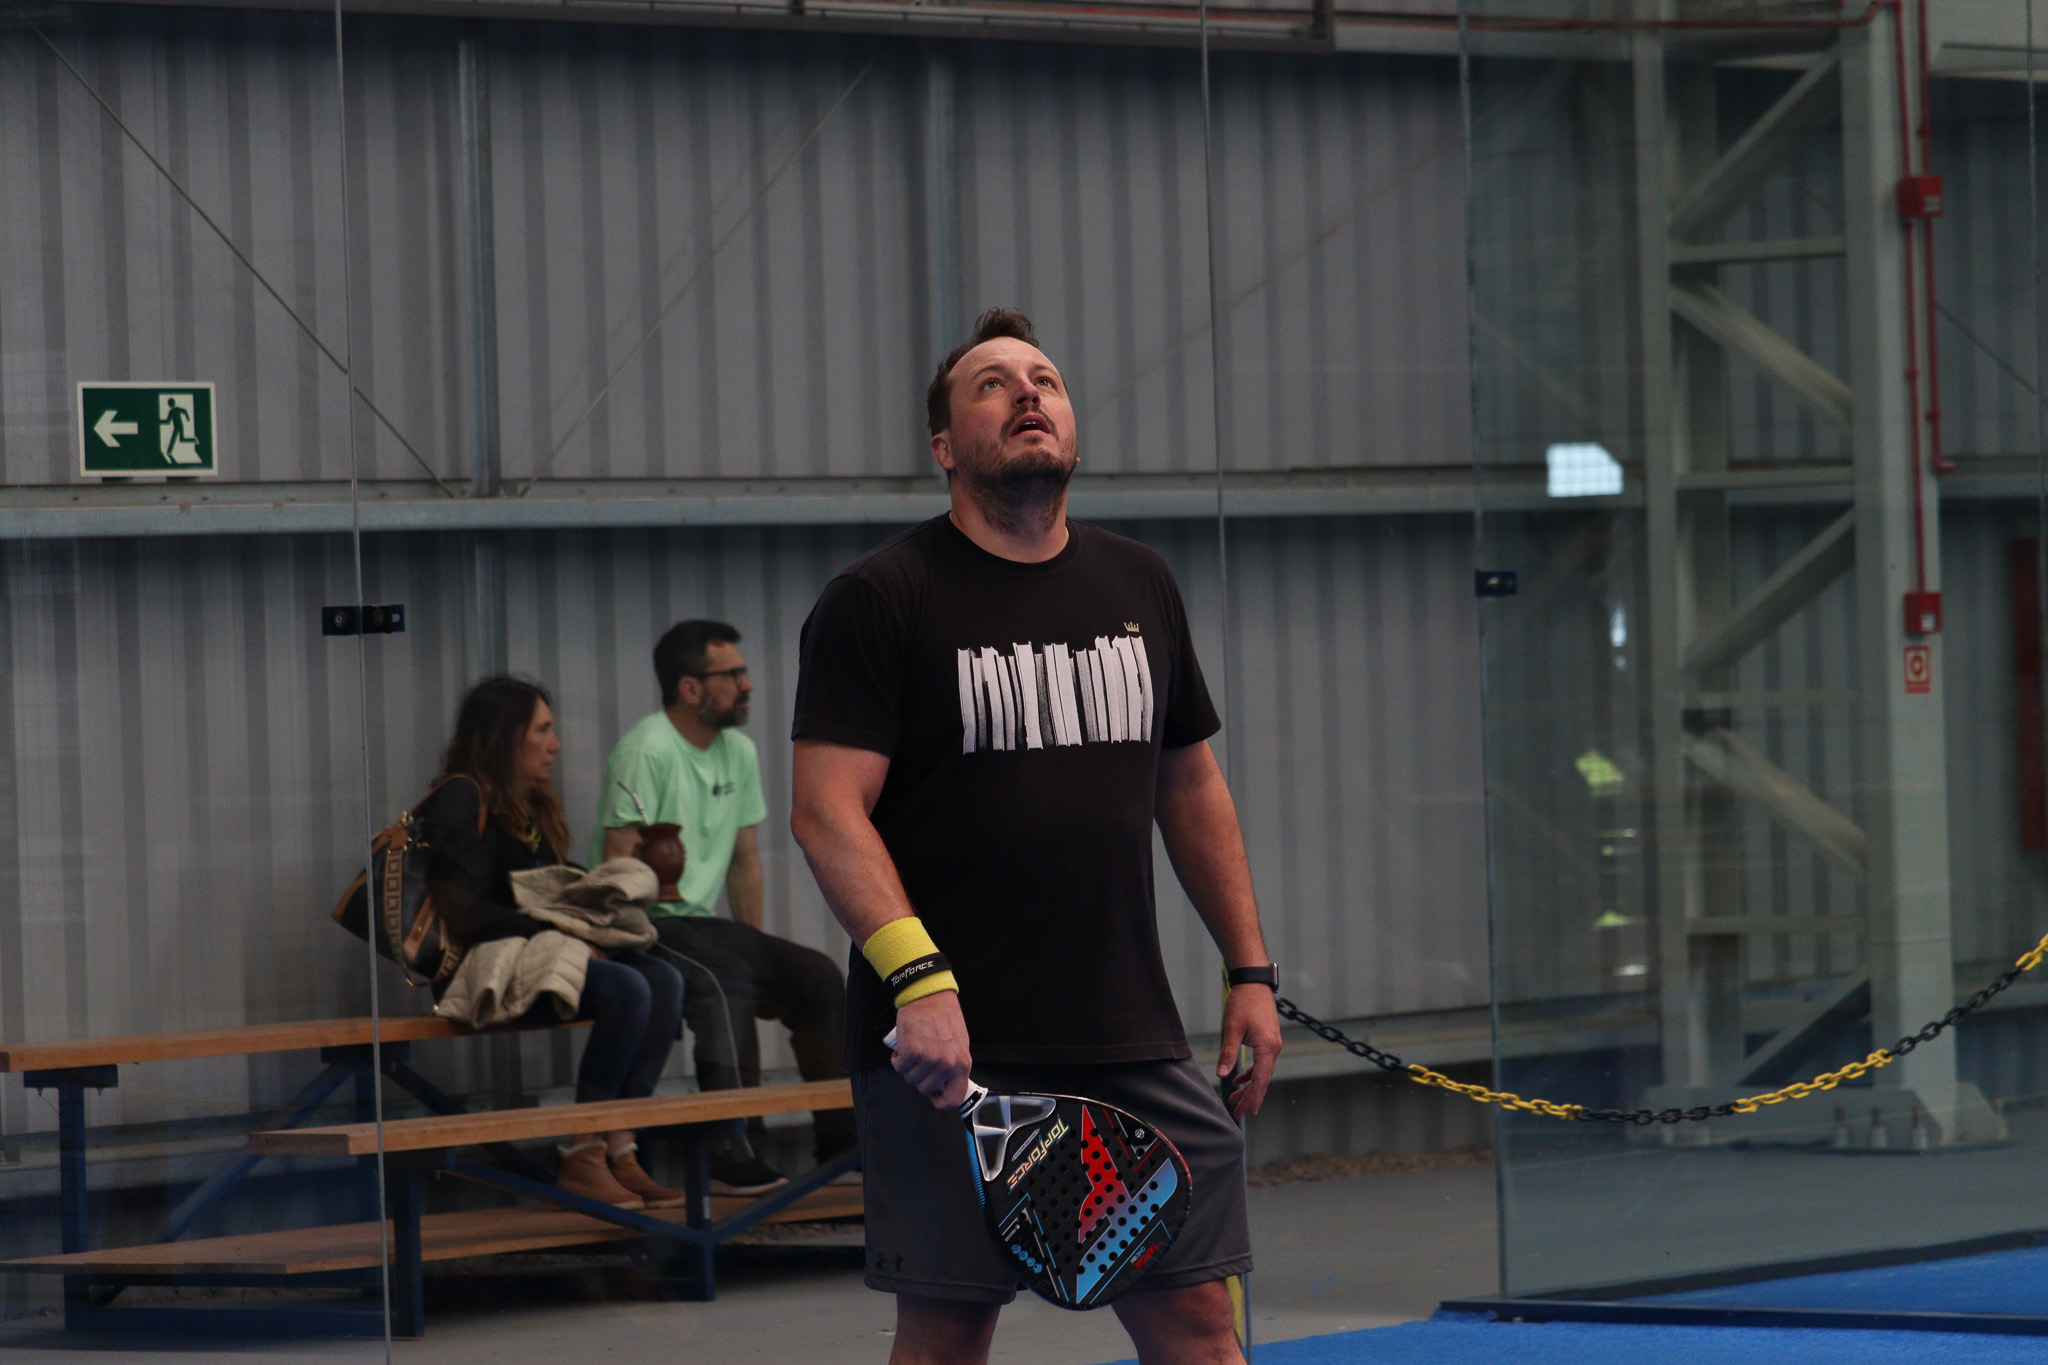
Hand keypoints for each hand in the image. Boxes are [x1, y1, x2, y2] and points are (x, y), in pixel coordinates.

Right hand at [888, 991, 973, 1108]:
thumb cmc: (944, 1016)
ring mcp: (929, 1059)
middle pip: (925, 1089)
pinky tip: (903, 1047)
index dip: (941, 1101)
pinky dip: (898, 1059)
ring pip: (911, 1078)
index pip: (954, 1099)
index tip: (933, 1095)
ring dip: (908, 1068)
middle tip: (919, 1062)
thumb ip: (954, 1065)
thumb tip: (946, 1084)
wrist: (929, 995)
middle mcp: (947, 1064)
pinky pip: (899, 1066)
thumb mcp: (959, 1043)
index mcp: (963, 1064)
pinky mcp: (911, 1052)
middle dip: (919, 1078)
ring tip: (913, 1051)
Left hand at [1217, 985, 1281, 1117]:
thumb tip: (1221, 1075)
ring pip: (1261, 1072)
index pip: (1261, 1079)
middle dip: (1250, 1096)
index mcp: (1267, 1047)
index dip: (1254, 1097)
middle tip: (1237, 1112)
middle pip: (1262, 1079)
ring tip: (1235, 1098)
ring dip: (1249, 1085)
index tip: (1247, 1112)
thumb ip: (1228, 1053)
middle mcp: (1273, 1048)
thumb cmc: (1243, 1003)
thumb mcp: (1232, 1028)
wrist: (1254, 983)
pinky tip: (1239, 1079)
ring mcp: (1272, 1044)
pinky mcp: (1267, 1040)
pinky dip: (1251, 1073)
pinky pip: (1261, 1063)